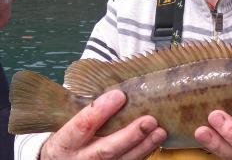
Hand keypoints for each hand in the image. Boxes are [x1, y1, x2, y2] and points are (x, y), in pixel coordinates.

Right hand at [40, 90, 166, 159]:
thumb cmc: (69, 136)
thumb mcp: (67, 122)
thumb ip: (87, 109)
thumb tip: (114, 84)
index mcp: (66, 141)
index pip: (82, 125)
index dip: (101, 110)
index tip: (119, 94)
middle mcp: (79, 159)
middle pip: (105, 150)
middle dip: (130, 135)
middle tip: (149, 120)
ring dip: (143, 146)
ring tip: (160, 131)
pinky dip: (143, 153)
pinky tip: (155, 142)